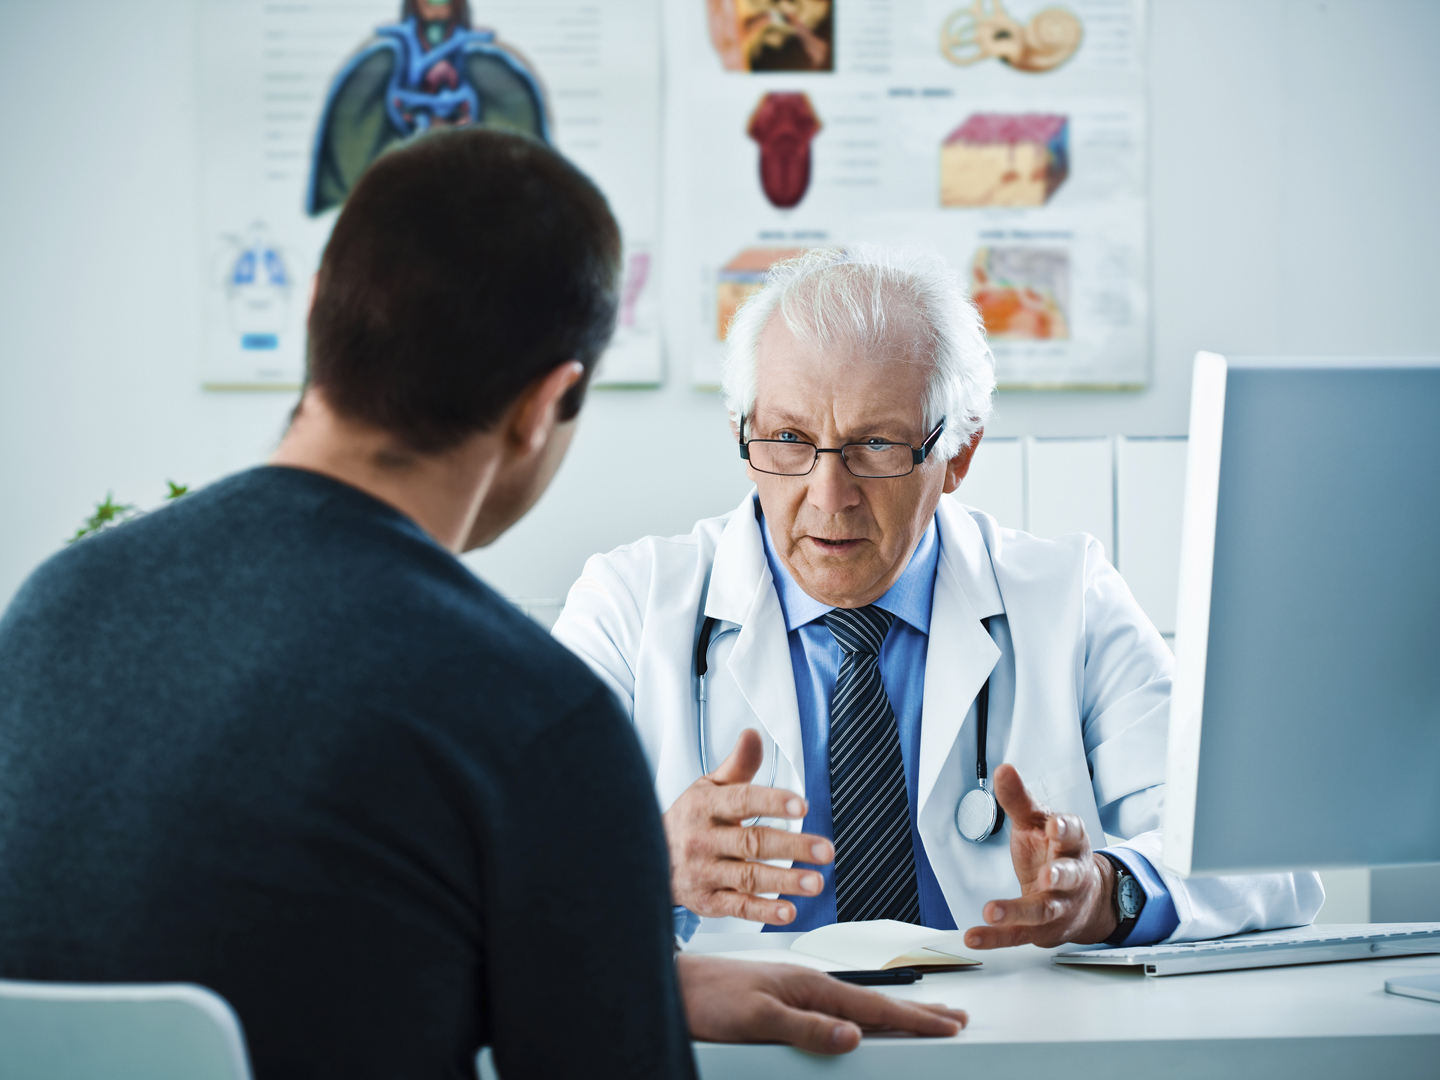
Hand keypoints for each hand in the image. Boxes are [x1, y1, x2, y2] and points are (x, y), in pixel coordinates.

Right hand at [663, 729, 832, 924]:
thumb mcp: (708, 787)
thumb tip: (753, 734)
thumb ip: (738, 764)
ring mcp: (705, 872)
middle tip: (824, 850)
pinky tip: (789, 910)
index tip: (801, 805)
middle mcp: (704, 840)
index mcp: (706, 806)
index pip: (742, 800)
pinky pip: (738, 907)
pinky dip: (764, 911)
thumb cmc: (689, 819)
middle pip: (751, 842)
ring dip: (785, 881)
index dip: (772, 802)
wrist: (647, 857)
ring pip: (748, 877)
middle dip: (792, 846)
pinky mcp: (707, 901)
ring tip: (815, 881)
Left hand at [676, 954, 966, 1053]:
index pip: (873, 1006)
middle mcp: (809, 985)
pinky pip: (837, 1009)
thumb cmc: (708, 998)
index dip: (914, 1018)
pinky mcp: (784, 1001)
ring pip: (857, 1006)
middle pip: (874, 1001)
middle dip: (916, 1010)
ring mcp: (797, 991)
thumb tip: (853, 1036)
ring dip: (893, 1012)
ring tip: (920, 1016)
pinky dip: (863, 1015)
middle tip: (954, 1017)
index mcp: (810, 986)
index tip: (948, 1024)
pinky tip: (863, 1020)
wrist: (674, 986)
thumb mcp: (757, 1019)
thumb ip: (806, 1028)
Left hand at [964, 764, 1117, 948]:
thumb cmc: (1054, 851)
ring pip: (1043, 910)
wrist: (1082, 897)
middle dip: (1059, 875)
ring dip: (1018, 911)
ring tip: (993, 910)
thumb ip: (1019, 799)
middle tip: (1048, 876)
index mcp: (1070, 844)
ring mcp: (1057, 905)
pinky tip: (975, 936)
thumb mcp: (1037, 822)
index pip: (1073, 834)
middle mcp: (1069, 876)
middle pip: (1068, 875)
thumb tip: (1004, 769)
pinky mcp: (1040, 929)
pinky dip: (995, 937)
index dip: (1065, 829)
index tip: (1054, 824)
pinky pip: (1017, 934)